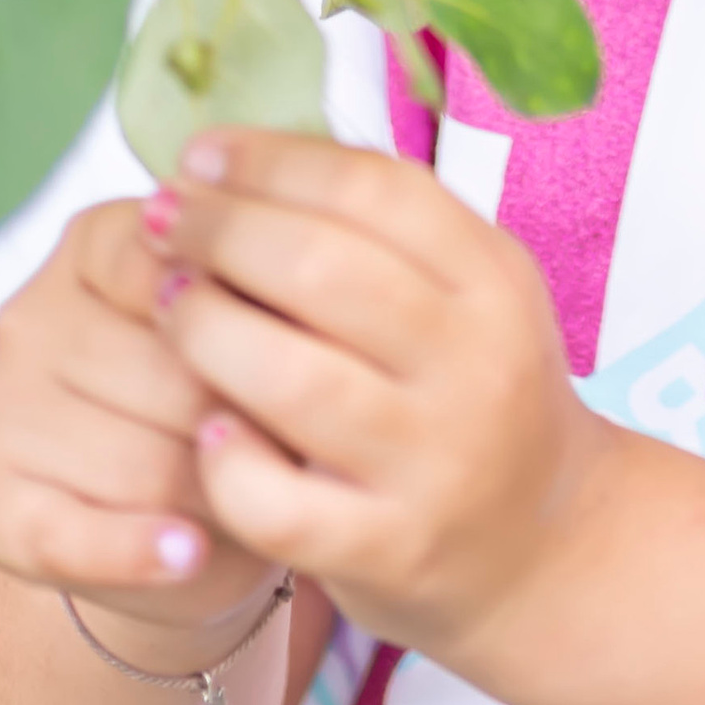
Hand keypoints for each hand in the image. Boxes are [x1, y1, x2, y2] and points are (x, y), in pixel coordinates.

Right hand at [0, 198, 282, 646]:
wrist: (169, 511)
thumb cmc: (222, 395)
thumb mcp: (247, 325)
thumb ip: (259, 307)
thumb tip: (294, 327)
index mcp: (97, 242)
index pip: (185, 267)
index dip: (261, 323)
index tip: (317, 351)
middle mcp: (32, 313)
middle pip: (168, 371)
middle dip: (249, 419)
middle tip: (303, 449)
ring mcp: (1, 406)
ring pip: (133, 459)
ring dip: (216, 494)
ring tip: (264, 501)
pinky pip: (64, 534)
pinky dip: (131, 551)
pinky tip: (186, 554)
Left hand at [144, 133, 601, 671]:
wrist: (543, 545)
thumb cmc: (474, 393)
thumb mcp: (467, 296)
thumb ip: (382, 232)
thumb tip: (251, 156)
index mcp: (495, 278)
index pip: (377, 190)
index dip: (276, 163)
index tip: (201, 155)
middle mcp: (477, 362)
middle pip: (326, 271)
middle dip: (223, 232)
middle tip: (161, 219)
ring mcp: (435, 461)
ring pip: (294, 380)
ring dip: (208, 330)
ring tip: (168, 303)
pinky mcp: (391, 549)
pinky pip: (279, 503)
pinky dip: (227, 462)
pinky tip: (205, 431)